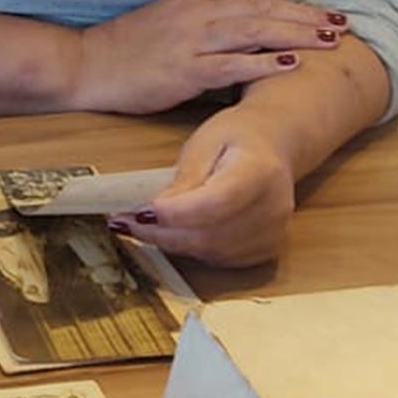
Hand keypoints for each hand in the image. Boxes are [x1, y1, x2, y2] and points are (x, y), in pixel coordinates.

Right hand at [74, 0, 348, 113]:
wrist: (86, 65)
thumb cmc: (124, 47)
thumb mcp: (163, 17)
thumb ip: (200, 16)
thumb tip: (238, 27)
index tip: (296, 7)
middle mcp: (195, 12)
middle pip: (262, 4)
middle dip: (306, 13)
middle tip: (341, 22)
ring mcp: (191, 41)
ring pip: (256, 29)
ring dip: (298, 34)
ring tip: (331, 40)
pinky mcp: (185, 71)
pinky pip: (234, 64)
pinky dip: (265, 63)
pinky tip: (292, 67)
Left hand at [119, 105, 297, 266]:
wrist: (273, 147)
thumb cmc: (236, 138)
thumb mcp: (204, 144)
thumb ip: (184, 179)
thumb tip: (156, 212)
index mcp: (260, 171)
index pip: (217, 202)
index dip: (177, 213)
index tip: (142, 212)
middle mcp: (272, 208)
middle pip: (210, 234)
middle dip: (161, 232)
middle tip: (124, 221)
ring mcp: (272, 233)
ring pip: (210, 252)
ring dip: (169, 243)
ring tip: (138, 226)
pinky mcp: (265, 249)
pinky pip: (218, 259)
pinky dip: (189, 249)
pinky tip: (170, 232)